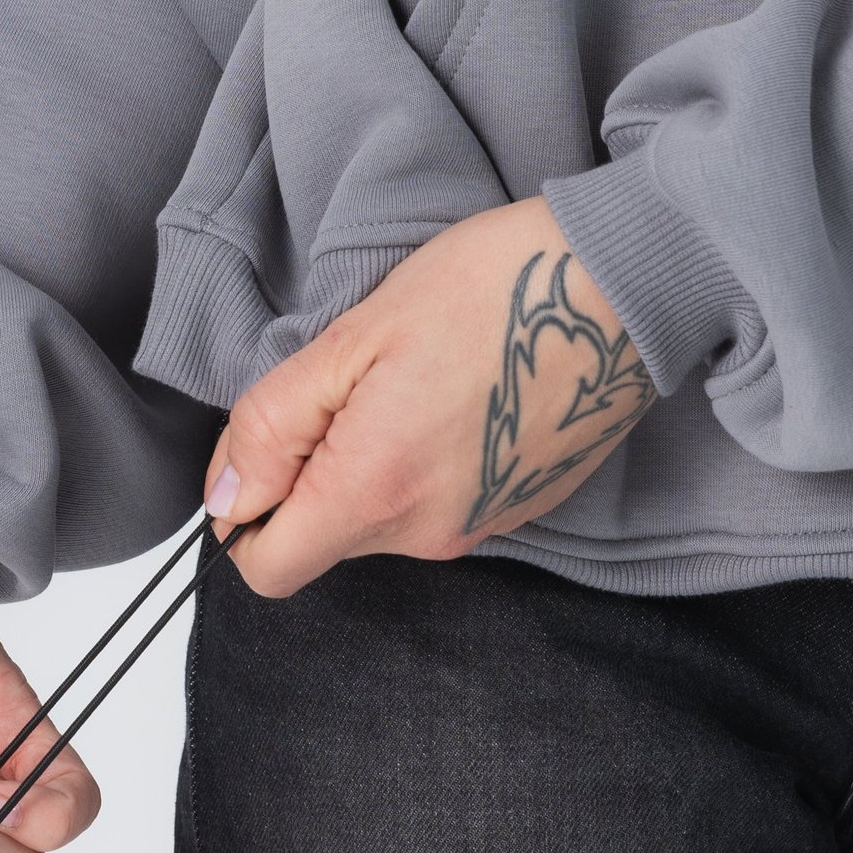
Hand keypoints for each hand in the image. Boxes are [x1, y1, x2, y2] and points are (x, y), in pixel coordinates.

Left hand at [202, 194, 657, 595]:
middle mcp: (428, 533)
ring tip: (417, 377)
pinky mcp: (520, 509)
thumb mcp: (355, 335)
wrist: (625, 284)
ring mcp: (482, 528)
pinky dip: (430, 460)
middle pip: (326, 538)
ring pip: (383, 519)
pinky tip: (460, 392)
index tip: (272, 440)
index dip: (246, 509)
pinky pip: (440, 505)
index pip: (267, 568)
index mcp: (374, 491)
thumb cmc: (494, 289)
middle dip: (316, 471)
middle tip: (357, 378)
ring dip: (375, 460)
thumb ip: (273, 424)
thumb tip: (227, 496)